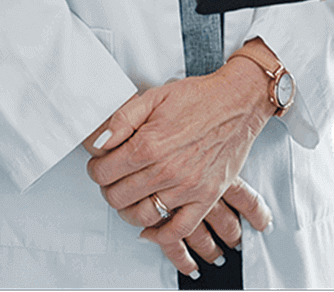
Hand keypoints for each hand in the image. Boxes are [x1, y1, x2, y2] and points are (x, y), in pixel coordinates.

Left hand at [83, 61, 272, 276]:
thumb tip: (98, 142)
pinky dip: (160, 235)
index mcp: (149, 144)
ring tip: (129, 197)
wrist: (237, 102)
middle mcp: (166, 170)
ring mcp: (187, 187)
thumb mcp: (153, 97)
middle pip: (118, 196)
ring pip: (142, 215)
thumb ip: (121, 120)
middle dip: (109, 188)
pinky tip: (150, 228)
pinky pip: (179, 230)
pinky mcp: (206, 197)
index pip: (104, 172)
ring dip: (128, 210)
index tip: (100, 165)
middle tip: (113, 179)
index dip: (96, 169)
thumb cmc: (198, 98)